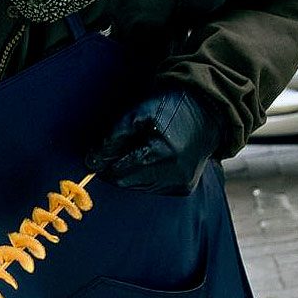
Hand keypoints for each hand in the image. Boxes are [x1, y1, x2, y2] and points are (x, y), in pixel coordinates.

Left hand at [86, 90, 222, 194]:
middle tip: (117, 152)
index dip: (104, 164)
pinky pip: (155, 189)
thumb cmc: (168, 108)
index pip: (119, 171)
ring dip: (132, 173)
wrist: (205, 110)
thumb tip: (92, 162)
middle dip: (118, 169)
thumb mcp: (137, 114)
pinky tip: (153, 161)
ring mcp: (180, 182)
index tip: (97, 156)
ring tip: (140, 152)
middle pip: (128, 182)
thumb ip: (113, 137)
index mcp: (161, 152)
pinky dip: (147, 177)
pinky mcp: (185, 188)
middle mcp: (173, 172)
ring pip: (140, 187)